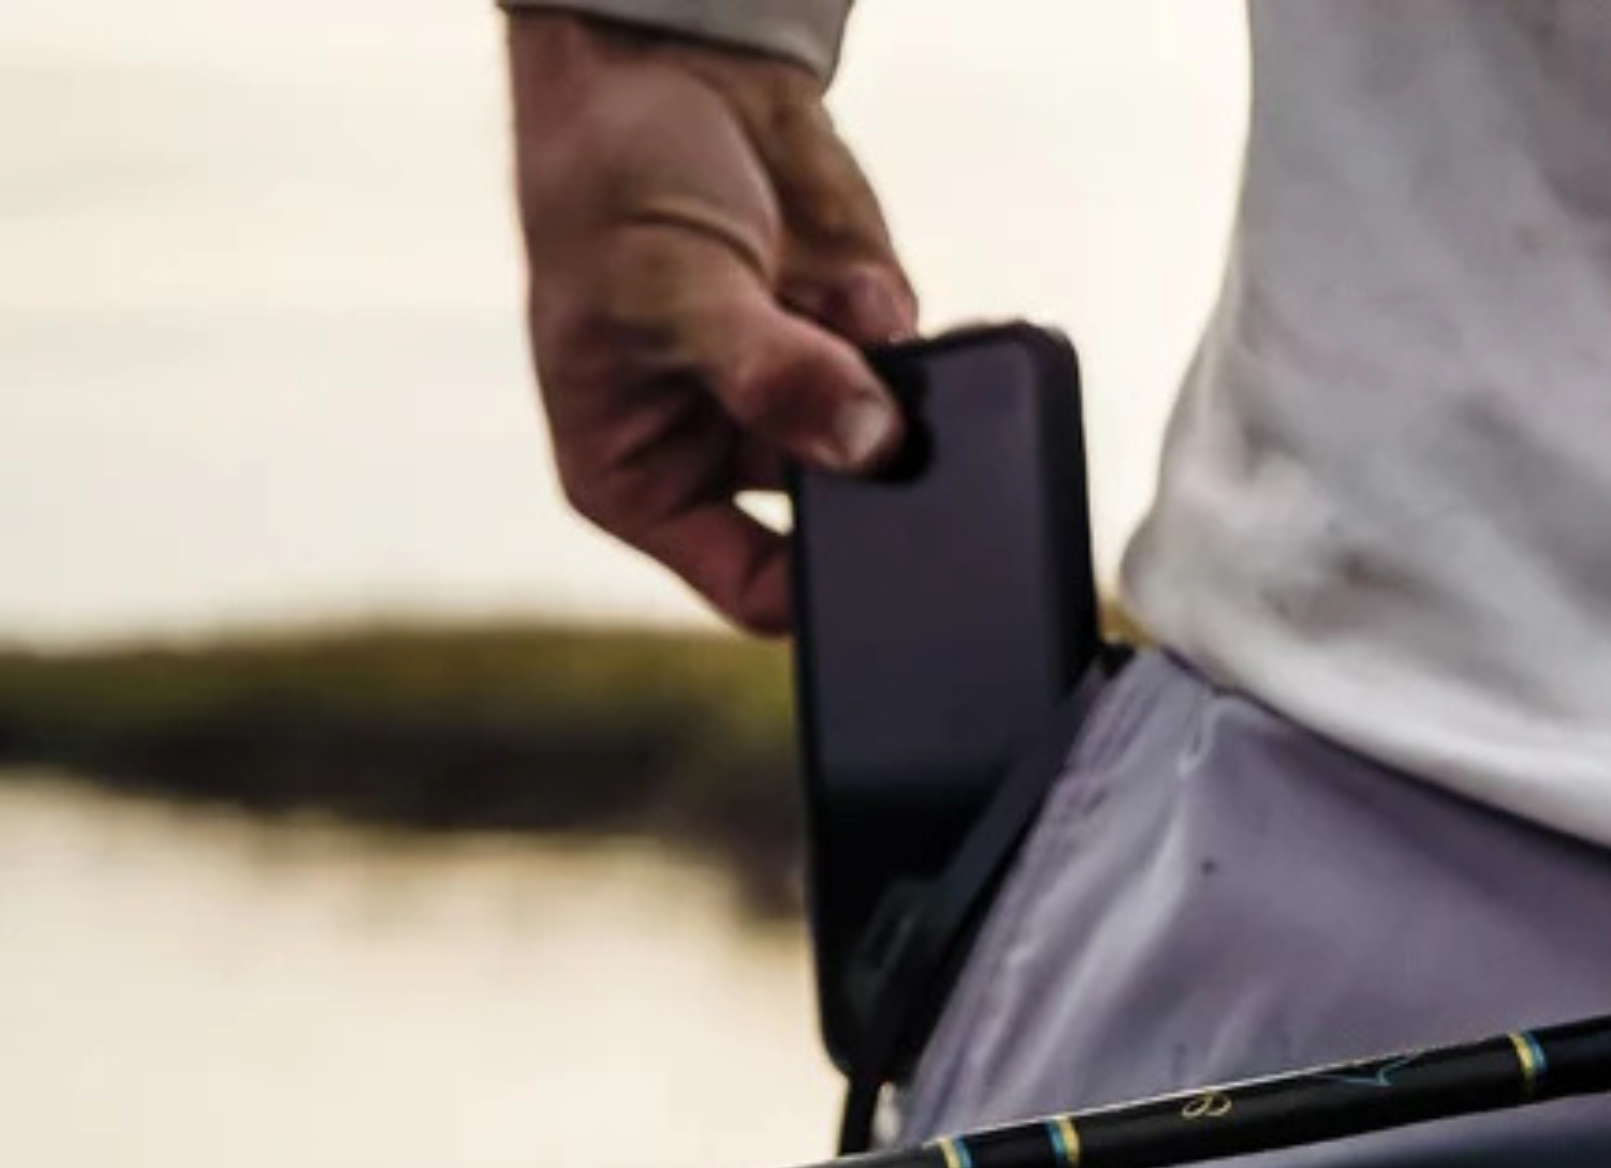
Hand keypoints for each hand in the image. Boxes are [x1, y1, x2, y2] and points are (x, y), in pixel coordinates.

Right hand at [508, 11, 917, 632]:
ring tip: (854, 331)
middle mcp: (735, 464)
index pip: (755, 590)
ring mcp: (813, 411)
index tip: (874, 553)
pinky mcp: (874, 354)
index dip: (822, 591)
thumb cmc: (613, 184)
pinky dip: (930, 350)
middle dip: (878, 494)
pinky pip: (934, 386)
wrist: (670, 70)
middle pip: (842, 532)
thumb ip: (768, 372)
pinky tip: (868, 290)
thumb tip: (870, 441)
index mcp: (647, 485)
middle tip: (893, 446)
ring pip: (898, 460)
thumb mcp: (668, 287)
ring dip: (909, 414)